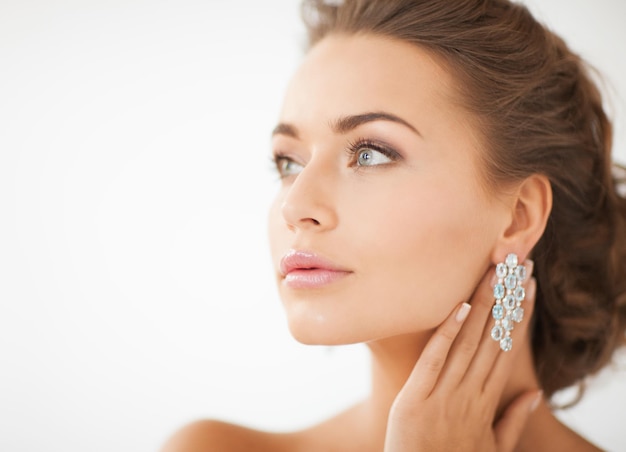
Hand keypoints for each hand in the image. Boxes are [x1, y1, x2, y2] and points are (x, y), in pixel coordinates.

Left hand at [384, 262, 540, 451]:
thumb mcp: (493, 447)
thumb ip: (514, 419)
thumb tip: (535, 393)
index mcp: (487, 401)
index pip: (507, 348)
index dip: (519, 315)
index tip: (529, 287)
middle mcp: (470, 393)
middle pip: (492, 337)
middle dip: (507, 298)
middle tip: (517, 263)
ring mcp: (443, 396)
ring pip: (468, 342)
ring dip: (483, 305)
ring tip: (496, 272)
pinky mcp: (415, 400)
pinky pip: (434, 360)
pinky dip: (447, 332)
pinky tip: (459, 306)